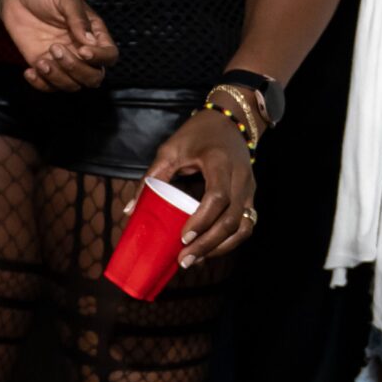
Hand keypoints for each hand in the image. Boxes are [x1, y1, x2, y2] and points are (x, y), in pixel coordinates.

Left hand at [0, 0, 117, 92]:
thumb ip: (78, 19)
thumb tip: (90, 43)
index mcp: (94, 33)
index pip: (109, 55)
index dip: (100, 58)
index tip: (82, 50)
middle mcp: (82, 51)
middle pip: (93, 77)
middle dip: (76, 69)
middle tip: (55, 49)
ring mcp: (63, 61)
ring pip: (72, 86)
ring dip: (58, 78)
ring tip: (42, 61)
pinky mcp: (44, 66)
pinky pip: (49, 87)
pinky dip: (41, 84)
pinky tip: (30, 70)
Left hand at [145, 108, 256, 264]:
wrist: (230, 120)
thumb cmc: (197, 134)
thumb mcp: (170, 150)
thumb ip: (151, 178)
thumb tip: (130, 210)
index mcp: (220, 162)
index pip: (217, 197)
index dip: (201, 221)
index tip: (182, 237)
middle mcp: (240, 177)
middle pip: (232, 219)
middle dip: (208, 244)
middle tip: (184, 260)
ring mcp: (249, 189)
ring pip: (243, 227)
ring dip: (220, 248)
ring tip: (196, 260)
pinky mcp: (250, 197)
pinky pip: (245, 225)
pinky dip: (229, 242)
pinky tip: (209, 250)